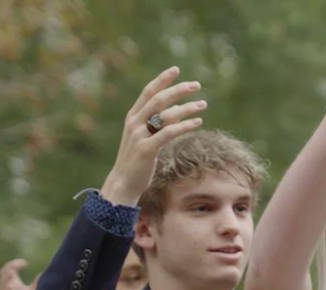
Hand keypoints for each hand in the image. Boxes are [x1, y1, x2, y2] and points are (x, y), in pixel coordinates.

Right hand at [0, 259, 36, 289]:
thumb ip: (37, 283)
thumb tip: (46, 272)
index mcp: (12, 283)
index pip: (8, 269)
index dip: (14, 264)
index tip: (24, 263)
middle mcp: (6, 289)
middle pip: (3, 275)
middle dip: (9, 269)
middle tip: (15, 266)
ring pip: (3, 287)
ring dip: (7, 279)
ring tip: (11, 273)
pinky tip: (11, 287)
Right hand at [100, 67, 205, 206]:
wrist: (122, 184)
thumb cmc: (136, 162)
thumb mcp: (146, 139)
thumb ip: (158, 125)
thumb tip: (178, 112)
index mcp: (132, 118)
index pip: (148, 92)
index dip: (162, 79)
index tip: (176, 69)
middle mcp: (134, 123)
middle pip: (159, 99)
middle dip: (178, 89)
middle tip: (196, 85)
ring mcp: (139, 136)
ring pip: (166, 115)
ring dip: (187, 108)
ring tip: (203, 104)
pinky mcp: (147, 150)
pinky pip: (169, 133)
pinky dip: (184, 126)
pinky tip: (197, 122)